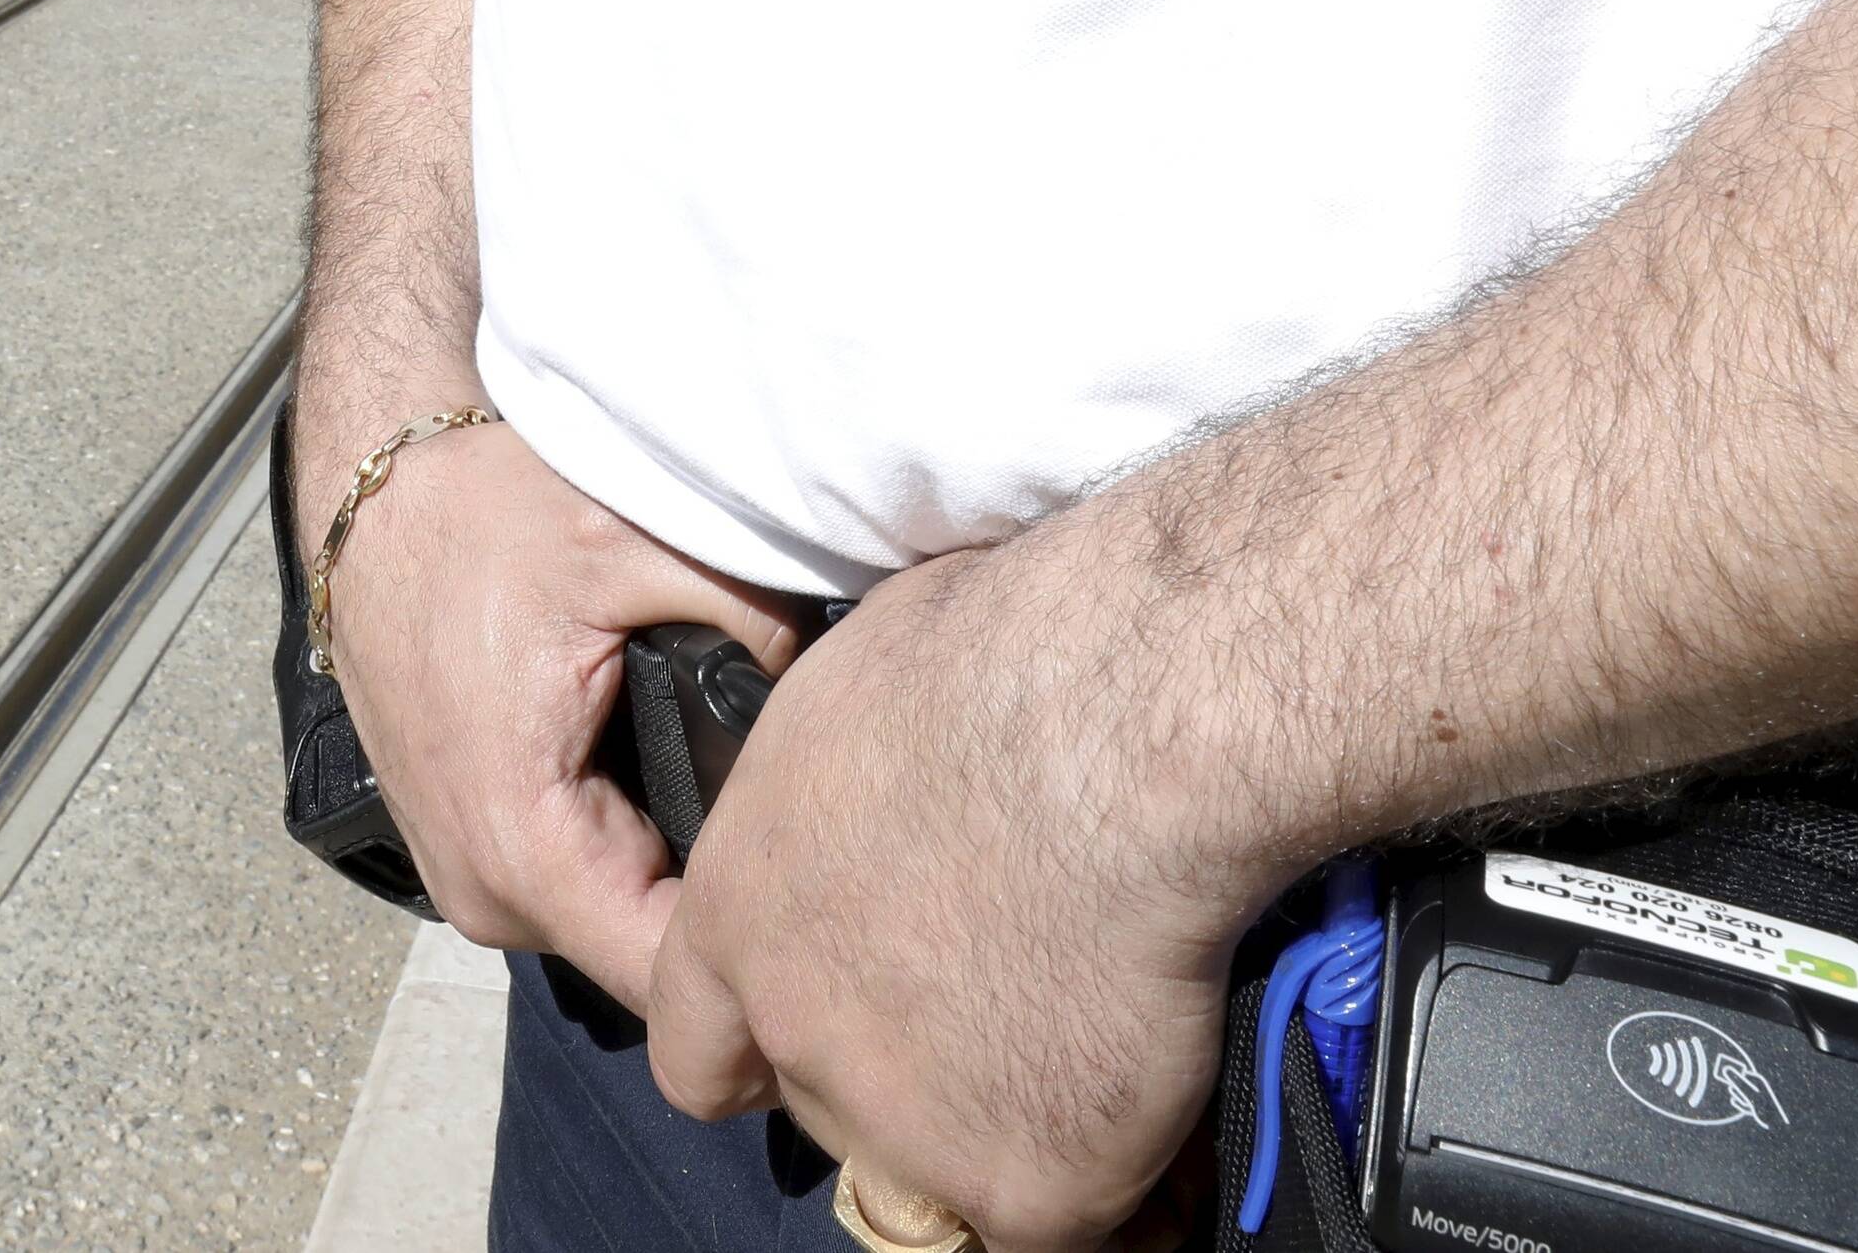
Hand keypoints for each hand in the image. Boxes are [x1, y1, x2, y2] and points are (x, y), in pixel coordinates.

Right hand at [318, 420, 807, 1004]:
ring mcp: (467, 877)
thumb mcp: (630, 543)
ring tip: (739, 783)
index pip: (668, 973)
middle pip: (648, 956)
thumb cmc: (480, 517)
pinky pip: (577, 884)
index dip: (755, 941)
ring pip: (616, 924)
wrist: (374, 501)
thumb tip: (827, 680)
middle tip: (800, 806)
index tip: (821, 872)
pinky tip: (673, 776)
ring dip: (680, 873)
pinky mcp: (467, 848)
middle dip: (728, 900)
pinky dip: (631, 844)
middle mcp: (485, 891)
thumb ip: (751, 614)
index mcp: (521, 842)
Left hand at [642, 526, 1275, 1252]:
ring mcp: (905, 1121)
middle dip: (909, 1066)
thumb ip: (840, 800)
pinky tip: (1157, 1065)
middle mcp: (797, 1031)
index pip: (700, 1047)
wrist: (1117, 730)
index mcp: (739, 912)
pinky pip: (1074, 1206)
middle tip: (1006, 990)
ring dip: (1013, 1110)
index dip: (769, 1044)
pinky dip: (1117, 1159)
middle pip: (834, 1101)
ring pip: (953, 1163)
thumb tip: (889, 802)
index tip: (827, 1025)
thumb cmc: (1005, 659)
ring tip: (1098, 1011)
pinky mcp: (1027, 1185)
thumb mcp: (854, 702)